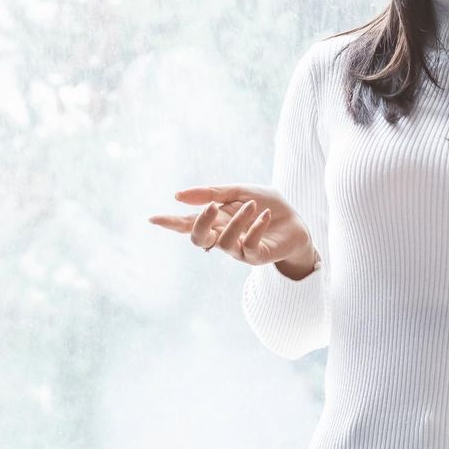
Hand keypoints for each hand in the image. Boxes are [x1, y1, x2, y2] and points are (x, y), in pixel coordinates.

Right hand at [149, 184, 317, 279]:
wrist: (296, 220)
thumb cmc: (266, 205)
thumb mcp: (239, 191)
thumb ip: (211, 193)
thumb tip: (177, 196)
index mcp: (216, 220)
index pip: (188, 224)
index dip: (170, 222)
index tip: (153, 218)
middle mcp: (222, 237)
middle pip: (198, 239)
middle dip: (201, 223)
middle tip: (212, 206)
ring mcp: (238, 249)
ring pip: (224, 242)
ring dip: (238, 220)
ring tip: (253, 205)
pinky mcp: (256, 257)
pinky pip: (248, 246)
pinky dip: (256, 228)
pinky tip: (266, 215)